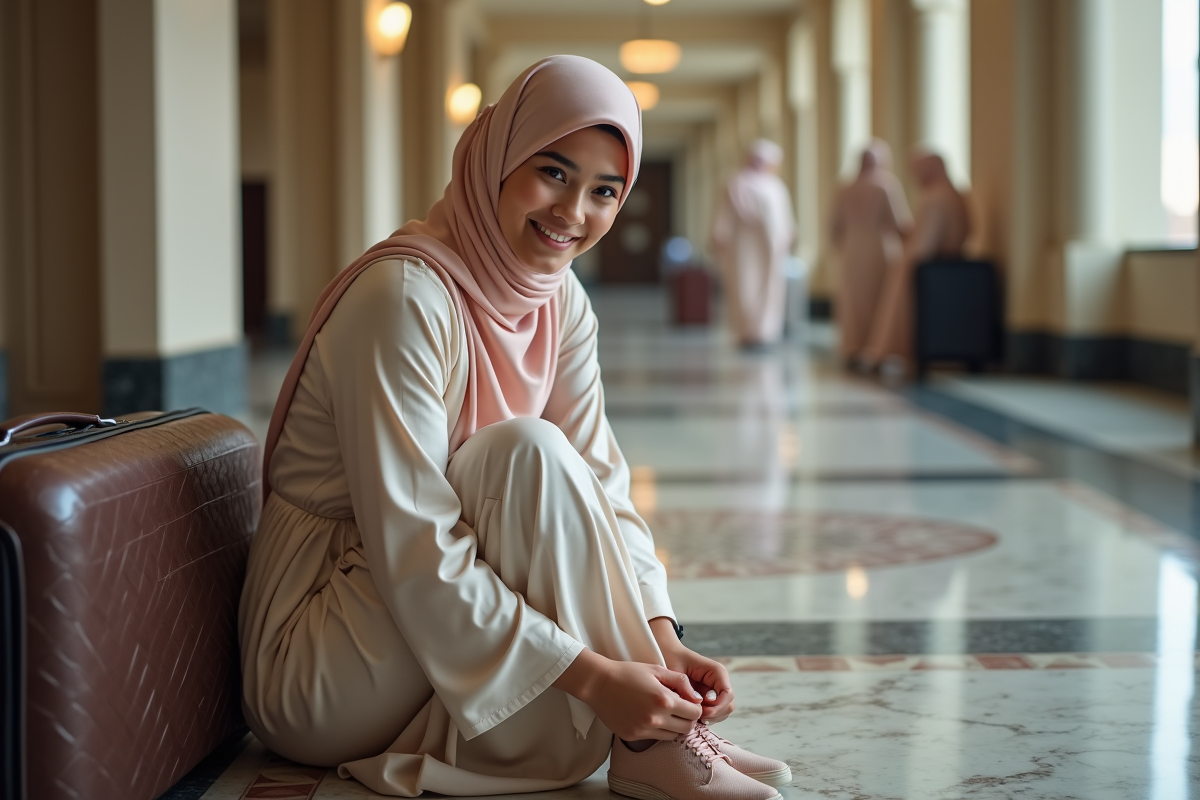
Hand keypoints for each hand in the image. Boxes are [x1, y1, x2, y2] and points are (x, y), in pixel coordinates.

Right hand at [553, 649, 702, 740]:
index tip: (688, 702)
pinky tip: (649, 717)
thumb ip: (681, 682)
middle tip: (679, 709)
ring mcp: (643, 730)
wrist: (599, 683)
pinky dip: (658, 730)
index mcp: (664, 700)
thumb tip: (697, 698)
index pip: (695, 713)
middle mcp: (655, 718)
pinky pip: (655, 738)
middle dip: (687, 719)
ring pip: (673, 737)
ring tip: (665, 713)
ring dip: (674, 727)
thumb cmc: (628, 673)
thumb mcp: (657, 669)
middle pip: (687, 729)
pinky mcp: (633, 736)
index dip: (695, 707)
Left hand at [649, 618, 735, 723]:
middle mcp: (720, 682)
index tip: (701, 711)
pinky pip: (713, 714)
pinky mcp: (709, 699)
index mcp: (717, 672)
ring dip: (710, 718)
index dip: (717, 706)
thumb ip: (687, 687)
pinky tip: (692, 717)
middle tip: (697, 716)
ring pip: (722, 712)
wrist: (666, 656)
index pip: (728, 694)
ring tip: (693, 717)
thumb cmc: (671, 660)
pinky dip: (705, 719)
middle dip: (714, 714)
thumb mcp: (678, 672)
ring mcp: (715, 691)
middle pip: (728, 706)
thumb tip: (698, 703)